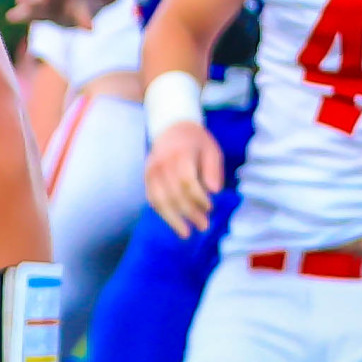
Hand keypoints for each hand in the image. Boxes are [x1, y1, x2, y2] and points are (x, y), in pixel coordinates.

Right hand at [145, 120, 222, 237]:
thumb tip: (215, 191)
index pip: (187, 181)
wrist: (171, 127)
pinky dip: (162, 212)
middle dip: (190, 213)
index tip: (210, 208)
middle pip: (174, 193)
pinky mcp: (146, 177)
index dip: (199, 198)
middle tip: (204, 226)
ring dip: (173, 219)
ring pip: (159, 200)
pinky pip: (152, 198)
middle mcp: (162, 163)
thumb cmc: (196, 142)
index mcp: (181, 154)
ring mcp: (151, 170)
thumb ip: (213, 170)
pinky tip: (173, 222)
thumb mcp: (212, 150)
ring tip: (185, 233)